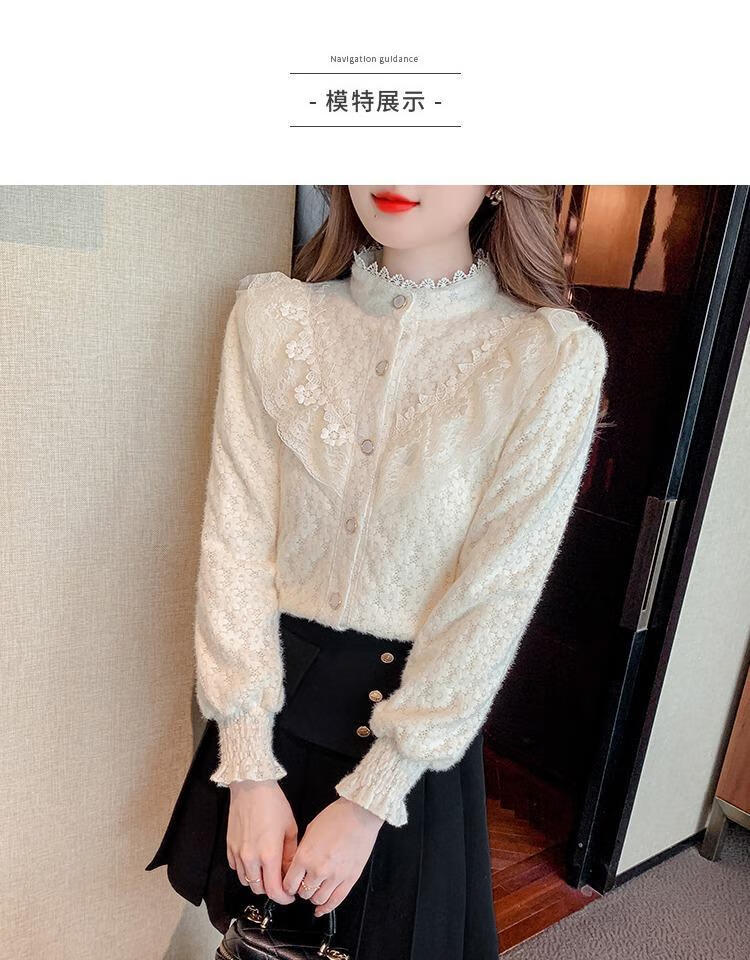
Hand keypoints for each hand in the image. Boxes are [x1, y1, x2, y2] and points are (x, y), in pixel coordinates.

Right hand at [227, 779, 297, 904]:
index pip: (274, 891)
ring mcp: (237, 853)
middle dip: (271, 889)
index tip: (289, 896)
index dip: (284, 898)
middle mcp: (250, 858)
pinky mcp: (229, 847)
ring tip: (267, 870)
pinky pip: (236, 869)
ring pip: (246, 881)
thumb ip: (290, 854)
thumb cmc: (273, 803)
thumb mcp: (290, 828)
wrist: (251, 786)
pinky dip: (245, 870)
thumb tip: (290, 871)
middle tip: (280, 881)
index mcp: (269, 854)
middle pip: (259, 890)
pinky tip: (254, 859)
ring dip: (257, 881)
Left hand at [282, 797, 384, 916]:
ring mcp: (334, 877)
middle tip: (303, 884)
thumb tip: (298, 865)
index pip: (289, 884)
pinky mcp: (349, 879)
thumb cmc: (336, 817)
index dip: (287, 885)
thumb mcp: (310, 830)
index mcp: (305, 856)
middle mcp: (318, 870)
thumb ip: (302, 851)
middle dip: (301, 889)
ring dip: (314, 897)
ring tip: (315, 889)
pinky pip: (335, 901)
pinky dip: (326, 908)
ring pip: (318, 899)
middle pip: (303, 893)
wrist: (359, 814)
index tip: (290, 884)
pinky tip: (321, 909)